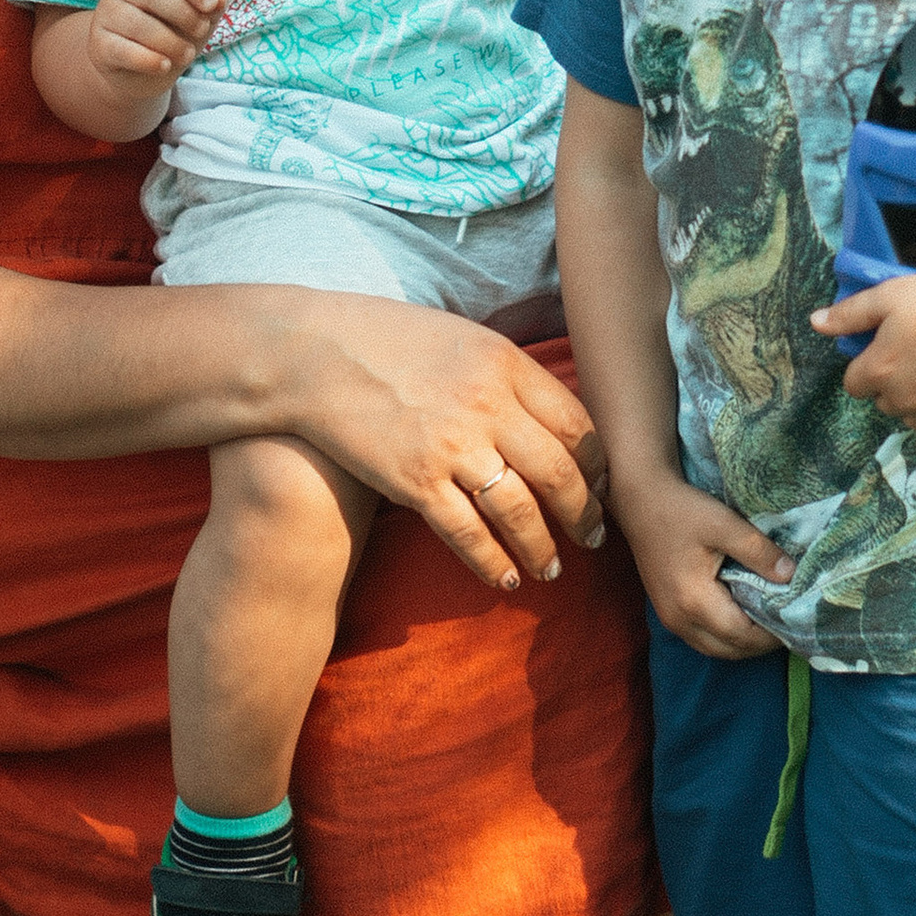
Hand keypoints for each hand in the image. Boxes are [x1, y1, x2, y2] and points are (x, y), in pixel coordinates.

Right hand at [87, 0, 223, 92]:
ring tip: (188, 55)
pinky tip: (164, 65)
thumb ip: (212, 2)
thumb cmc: (174, 32)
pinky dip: (147, 59)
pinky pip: (120, 49)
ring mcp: (107, 15)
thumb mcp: (198, 16)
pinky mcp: (99, 45)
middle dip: (181, 12)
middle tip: (202, 31)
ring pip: (135, 22)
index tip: (211, 5)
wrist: (144, 71)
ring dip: (169, 41)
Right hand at [275, 297, 611, 599]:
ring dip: (542, 547)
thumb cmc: (387, 339)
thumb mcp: (463, 338)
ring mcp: (451, 446)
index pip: (577, 424)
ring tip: (552, 568)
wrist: (312, 352)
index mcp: (505, 363)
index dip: (598, 466)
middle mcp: (487, 405)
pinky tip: (504, 577)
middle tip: (595, 536)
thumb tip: (552, 418)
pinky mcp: (414, 481)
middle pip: (559, 473)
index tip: (603, 488)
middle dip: (585, 514)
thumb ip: (509, 374)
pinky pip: (467, 533)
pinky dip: (491, 561)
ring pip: (520, 511)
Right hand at [611, 469, 790, 659]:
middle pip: (730, 650)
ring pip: (715, 648)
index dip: (772, 634)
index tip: (795, 619)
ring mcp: (670, 619)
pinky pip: (702, 638)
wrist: (640, 499)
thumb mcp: (724, 524)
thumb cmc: (681, 509)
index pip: (743, 635)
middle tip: (786, 622)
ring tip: (767, 622)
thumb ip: (759, 552)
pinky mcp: (666, 612)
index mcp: (694, 600)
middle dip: (760, 644)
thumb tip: (791, 576)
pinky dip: (725, 636)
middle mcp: (679, 619)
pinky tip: (740, 616)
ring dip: (742, 643)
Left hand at [811, 269, 915, 433]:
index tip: (887, 346)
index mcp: (878, 373)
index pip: (854, 384)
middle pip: (884, 401)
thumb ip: (849, 314)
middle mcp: (903, 402)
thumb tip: (815, 323)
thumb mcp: (889, 296)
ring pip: (914, 415)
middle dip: (892, 381)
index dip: (867, 365)